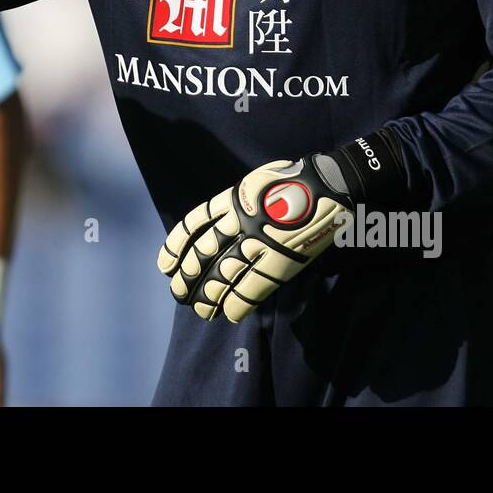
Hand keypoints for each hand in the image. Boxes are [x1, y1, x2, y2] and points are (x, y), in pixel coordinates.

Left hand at [158, 158, 352, 322]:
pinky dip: (240, 302)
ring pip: (224, 273)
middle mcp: (240, 221)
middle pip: (204, 254)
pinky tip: (230, 314)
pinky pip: (254, 286)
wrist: (327, 185)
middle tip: (179, 294)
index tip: (165, 266)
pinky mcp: (281, 259)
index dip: (177, 247)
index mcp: (232, 199)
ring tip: (200, 309)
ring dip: (209, 295)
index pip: (194, 225)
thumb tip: (223, 218)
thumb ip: (238, 201)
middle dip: (188, 278)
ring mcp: (260, 241)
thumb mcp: (256, 182)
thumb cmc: (294, 179)